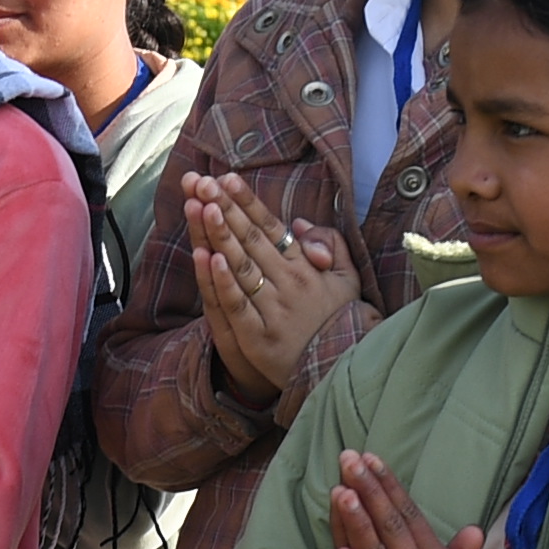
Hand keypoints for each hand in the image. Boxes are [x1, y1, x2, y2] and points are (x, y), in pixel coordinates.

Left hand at [184, 168, 354, 406]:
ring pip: (241, 266)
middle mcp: (288, 283)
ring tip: (201, 208)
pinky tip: (209, 259)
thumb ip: (330, 244)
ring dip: (220, 236)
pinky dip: (224, 282)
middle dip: (224, 209)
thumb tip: (299, 224)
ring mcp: (272, 310)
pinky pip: (237, 305)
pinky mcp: (258, 338)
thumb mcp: (347, 278)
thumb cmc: (340, 320)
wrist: (342, 371)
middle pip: (250, 240)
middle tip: (201, 183)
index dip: (247, 202)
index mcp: (305, 267)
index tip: (226, 178)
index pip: (270, 227)